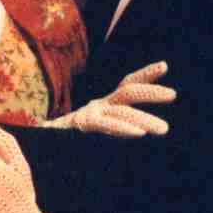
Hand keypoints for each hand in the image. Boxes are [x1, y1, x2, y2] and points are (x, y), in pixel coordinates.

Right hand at [43, 60, 174, 136]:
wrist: (39, 146)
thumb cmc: (70, 140)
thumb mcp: (97, 130)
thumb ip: (114, 127)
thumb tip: (141, 131)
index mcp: (104, 105)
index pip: (126, 84)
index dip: (145, 74)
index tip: (164, 65)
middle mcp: (98, 105)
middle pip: (127, 91)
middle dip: (150, 91)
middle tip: (173, 94)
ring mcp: (89, 113)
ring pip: (120, 110)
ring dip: (144, 118)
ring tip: (163, 129)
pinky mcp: (81, 125)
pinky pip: (104, 125)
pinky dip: (122, 127)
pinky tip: (139, 133)